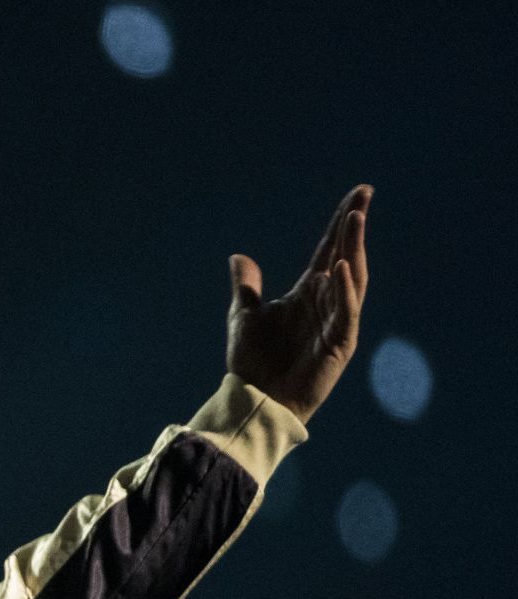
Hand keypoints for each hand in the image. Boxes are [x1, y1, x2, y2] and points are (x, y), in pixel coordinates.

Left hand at [226, 184, 371, 425]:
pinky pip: (345, 312)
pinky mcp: (339, 344)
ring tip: (354, 220)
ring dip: (352, 249)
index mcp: (307, 293)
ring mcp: (336, 322)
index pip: (329, 250)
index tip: (358, 194)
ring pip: (351, 279)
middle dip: (353, 228)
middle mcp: (326, 302)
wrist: (255, 399)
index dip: (341, 223)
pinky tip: (340, 268)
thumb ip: (247, 286)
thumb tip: (239, 256)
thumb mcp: (244, 316)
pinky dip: (344, 290)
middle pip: (345, 256)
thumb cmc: (253, 362)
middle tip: (363, 196)